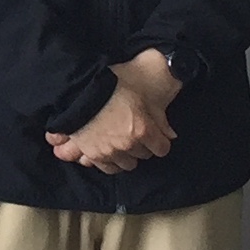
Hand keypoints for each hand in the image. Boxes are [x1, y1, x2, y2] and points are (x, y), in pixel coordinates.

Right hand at [50, 80, 175, 174]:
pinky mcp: (91, 153)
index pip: (162, 148)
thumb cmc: (112, 82)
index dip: (160, 139)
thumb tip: (170, 134)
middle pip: (144, 155)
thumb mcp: (143, 91)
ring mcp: (108, 151)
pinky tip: (110, 149)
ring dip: (127, 154)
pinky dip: (110, 160)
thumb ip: (160, 116)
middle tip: (136, 131)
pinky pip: (107, 167)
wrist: (78, 85)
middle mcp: (126, 145)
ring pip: (127, 164)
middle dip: (142, 144)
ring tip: (121, 140)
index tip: (155, 132)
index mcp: (142, 130)